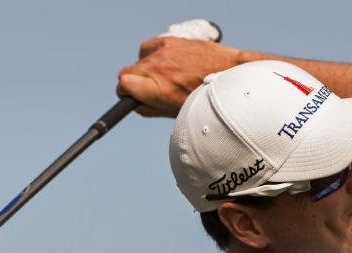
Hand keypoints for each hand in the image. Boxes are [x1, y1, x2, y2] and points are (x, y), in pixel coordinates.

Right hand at [117, 37, 243, 117]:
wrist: (228, 75)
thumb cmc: (204, 98)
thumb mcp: (175, 112)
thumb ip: (150, 109)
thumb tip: (135, 105)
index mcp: (158, 90)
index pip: (123, 84)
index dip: (124, 91)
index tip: (130, 95)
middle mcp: (158, 69)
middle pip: (127, 72)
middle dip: (133, 82)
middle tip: (146, 88)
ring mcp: (163, 53)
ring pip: (138, 60)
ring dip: (144, 68)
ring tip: (161, 76)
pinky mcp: (170, 41)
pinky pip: (148, 47)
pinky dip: (151, 54)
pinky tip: (164, 62)